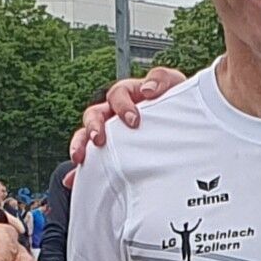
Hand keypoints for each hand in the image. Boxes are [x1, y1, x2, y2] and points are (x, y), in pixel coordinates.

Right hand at [67, 67, 187, 166]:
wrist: (186, 129)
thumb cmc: (177, 104)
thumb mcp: (174, 85)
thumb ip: (161, 79)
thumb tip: (147, 90)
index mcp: (128, 96)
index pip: (117, 95)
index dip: (122, 106)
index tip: (134, 121)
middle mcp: (113, 114)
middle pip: (94, 114)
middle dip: (93, 126)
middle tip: (99, 139)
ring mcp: (109, 134)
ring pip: (85, 136)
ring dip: (80, 145)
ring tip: (80, 157)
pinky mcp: (108, 155)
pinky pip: (89, 162)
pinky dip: (79, 172)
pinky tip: (74, 180)